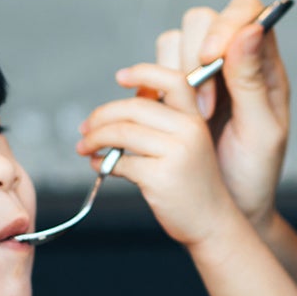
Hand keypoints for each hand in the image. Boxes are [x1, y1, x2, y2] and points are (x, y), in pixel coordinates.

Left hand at [78, 63, 243, 247]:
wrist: (211, 222)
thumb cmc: (194, 184)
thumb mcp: (189, 144)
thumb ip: (164, 121)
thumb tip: (125, 103)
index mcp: (195, 118)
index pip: (172, 80)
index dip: (143, 73)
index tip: (119, 77)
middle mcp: (188, 131)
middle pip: (133, 108)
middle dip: (100, 116)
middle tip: (85, 127)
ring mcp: (175, 154)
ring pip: (121, 133)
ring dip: (94, 139)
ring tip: (84, 147)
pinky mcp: (159, 177)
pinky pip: (120, 162)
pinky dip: (102, 162)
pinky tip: (98, 165)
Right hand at [161, 0, 289, 226]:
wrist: (225, 208)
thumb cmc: (254, 173)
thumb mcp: (262, 131)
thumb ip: (253, 81)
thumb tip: (250, 28)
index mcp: (263, 65)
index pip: (246, 11)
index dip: (225, 22)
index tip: (209, 58)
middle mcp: (231, 61)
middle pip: (202, 20)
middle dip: (193, 54)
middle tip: (202, 104)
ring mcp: (199, 76)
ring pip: (173, 41)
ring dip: (171, 74)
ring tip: (188, 119)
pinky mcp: (172, 93)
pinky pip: (153, 71)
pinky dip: (149, 86)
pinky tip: (159, 116)